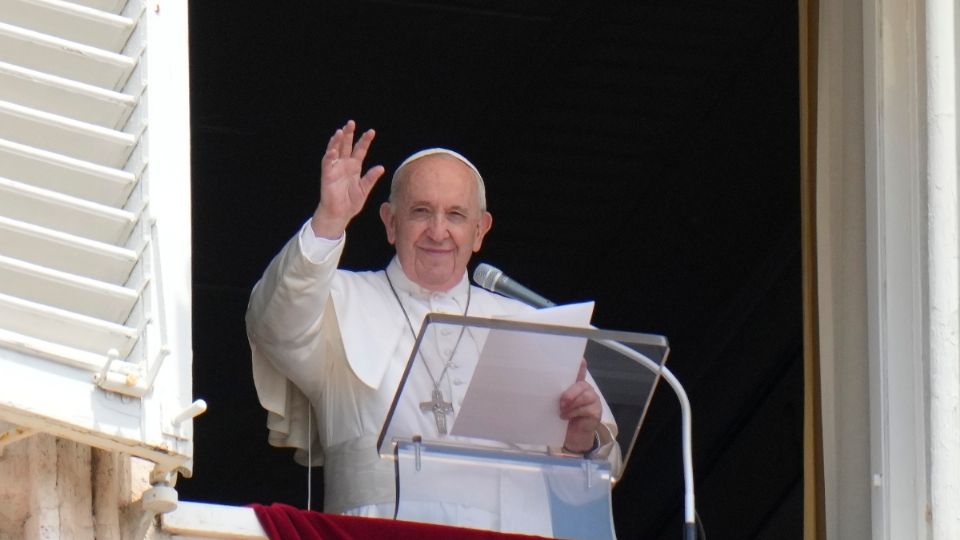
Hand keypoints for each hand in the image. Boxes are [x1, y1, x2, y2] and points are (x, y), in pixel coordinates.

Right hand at [310, 120, 385, 238]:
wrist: (340, 214)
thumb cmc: (351, 202)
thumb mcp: (364, 189)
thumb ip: (371, 178)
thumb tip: (381, 168)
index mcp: (355, 167)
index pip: (360, 150)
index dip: (365, 141)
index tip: (371, 131)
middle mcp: (344, 165)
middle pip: (346, 146)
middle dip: (349, 134)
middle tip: (351, 123)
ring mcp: (335, 169)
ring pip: (335, 151)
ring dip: (337, 141)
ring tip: (340, 131)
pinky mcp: (327, 175)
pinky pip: (327, 164)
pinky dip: (330, 157)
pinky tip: (333, 150)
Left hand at [559, 360, 601, 452]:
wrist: (572, 436)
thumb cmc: (563, 416)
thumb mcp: (557, 403)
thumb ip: (555, 393)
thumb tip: (543, 387)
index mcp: (575, 384)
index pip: (579, 371)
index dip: (580, 366)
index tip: (580, 360)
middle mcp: (586, 389)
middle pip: (581, 384)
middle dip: (571, 392)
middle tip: (562, 401)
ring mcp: (593, 399)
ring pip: (585, 396)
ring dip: (572, 404)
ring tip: (562, 411)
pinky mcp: (596, 411)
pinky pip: (586, 409)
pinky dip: (574, 412)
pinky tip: (567, 417)